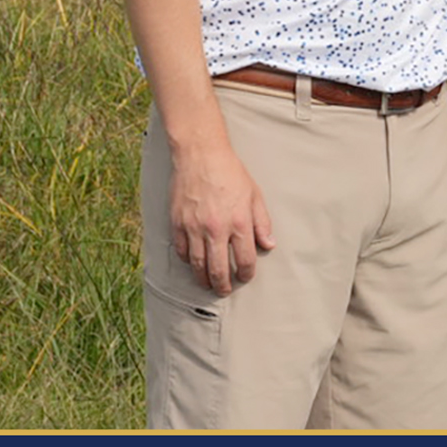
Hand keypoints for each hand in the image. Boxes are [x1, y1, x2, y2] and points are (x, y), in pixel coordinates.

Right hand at [167, 143, 273, 295]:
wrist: (201, 155)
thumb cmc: (230, 173)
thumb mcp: (254, 195)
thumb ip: (262, 222)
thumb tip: (268, 245)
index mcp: (239, 222)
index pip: (245, 259)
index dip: (246, 273)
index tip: (245, 277)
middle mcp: (216, 229)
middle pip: (218, 269)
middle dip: (223, 285)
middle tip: (225, 291)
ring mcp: (194, 228)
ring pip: (198, 265)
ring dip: (203, 279)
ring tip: (208, 284)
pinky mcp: (177, 223)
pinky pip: (181, 251)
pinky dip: (187, 261)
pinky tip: (193, 263)